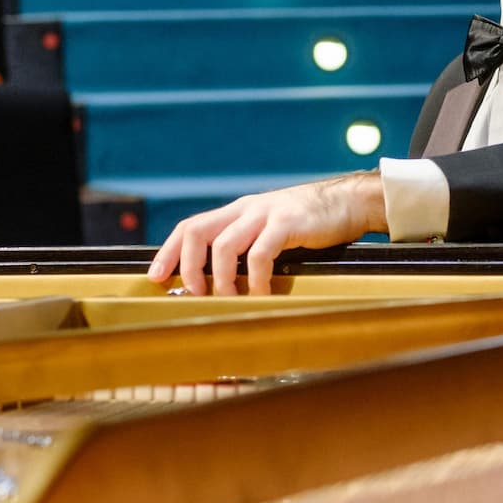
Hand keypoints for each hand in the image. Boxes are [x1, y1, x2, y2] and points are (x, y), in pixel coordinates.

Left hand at [147, 171, 386, 295]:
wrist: (347, 202)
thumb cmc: (308, 223)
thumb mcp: (268, 229)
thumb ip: (246, 246)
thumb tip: (221, 282)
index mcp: (236, 212)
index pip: (189, 227)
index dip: (168, 252)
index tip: (155, 278)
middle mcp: (244, 210)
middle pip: (197, 232)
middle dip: (187, 267)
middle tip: (194, 294)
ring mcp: (265, 214)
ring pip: (224, 246)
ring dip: (221, 279)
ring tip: (229, 301)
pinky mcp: (287, 223)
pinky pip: (261, 254)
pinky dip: (256, 279)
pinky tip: (262, 294)